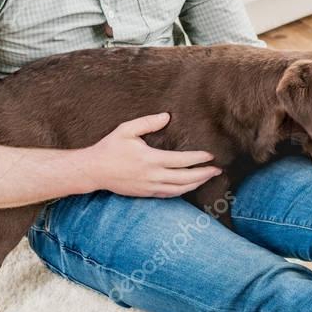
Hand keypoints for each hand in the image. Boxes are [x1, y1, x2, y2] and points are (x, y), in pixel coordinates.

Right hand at [77, 112, 220, 196]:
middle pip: (186, 178)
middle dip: (204, 174)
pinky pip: (169, 195)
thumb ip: (148, 122)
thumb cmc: (110, 148)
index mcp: (151, 159)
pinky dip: (182, 191)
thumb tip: (167, 116)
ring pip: (179, 189)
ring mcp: (150, 187)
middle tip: (218, 169)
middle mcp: (153, 176)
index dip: (199, 159)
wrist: (93, 171)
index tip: (211, 155)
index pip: (182, 161)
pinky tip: (190, 186)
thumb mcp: (126, 129)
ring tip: (208, 177)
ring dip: (196, 184)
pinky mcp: (146, 194)